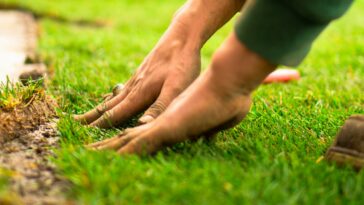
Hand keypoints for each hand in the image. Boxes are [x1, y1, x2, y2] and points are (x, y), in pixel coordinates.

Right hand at [74, 42, 199, 127]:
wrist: (182, 36)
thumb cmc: (182, 64)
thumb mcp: (175, 88)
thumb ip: (159, 107)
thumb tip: (140, 126)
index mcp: (139, 94)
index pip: (115, 114)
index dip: (100, 126)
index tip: (83, 135)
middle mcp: (133, 87)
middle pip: (109, 106)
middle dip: (92, 117)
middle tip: (74, 123)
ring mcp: (137, 79)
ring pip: (114, 97)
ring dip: (101, 107)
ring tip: (89, 114)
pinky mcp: (142, 73)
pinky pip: (122, 89)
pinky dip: (113, 97)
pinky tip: (115, 96)